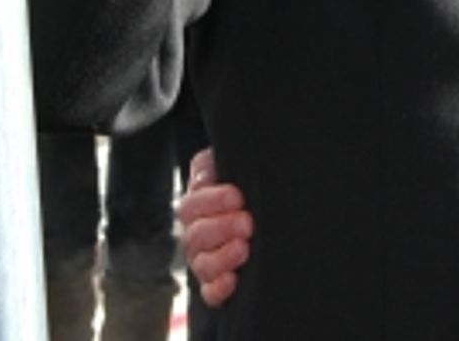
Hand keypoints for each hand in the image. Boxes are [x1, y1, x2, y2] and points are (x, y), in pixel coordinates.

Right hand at [178, 148, 252, 308]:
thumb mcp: (230, 166)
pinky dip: (219, 288)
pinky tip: (233, 278)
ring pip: (202, 265)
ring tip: (244, 248)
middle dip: (222, 228)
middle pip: (196, 236)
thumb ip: (211, 165)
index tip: (238, 196)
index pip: (193, 204)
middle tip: (247, 222)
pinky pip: (210, 293)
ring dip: (222, 257)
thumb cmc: (244, 185)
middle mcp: (195, 234)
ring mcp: (203, 261)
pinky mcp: (216, 285)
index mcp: (196, 204)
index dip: (213, 200)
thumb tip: (203, 177)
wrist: (265, 213)